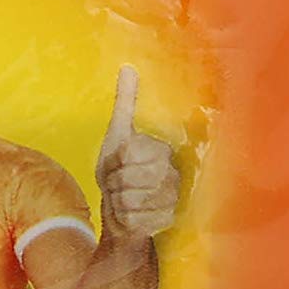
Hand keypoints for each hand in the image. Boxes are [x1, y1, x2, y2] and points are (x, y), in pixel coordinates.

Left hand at [95, 66, 177, 240]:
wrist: (122, 209)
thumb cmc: (118, 170)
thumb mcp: (117, 135)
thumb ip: (125, 102)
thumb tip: (127, 67)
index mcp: (162, 149)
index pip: (128, 153)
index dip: (114, 161)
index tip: (116, 163)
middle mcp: (174, 172)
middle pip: (128, 177)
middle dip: (113, 183)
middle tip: (117, 184)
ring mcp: (173, 198)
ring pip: (130, 199)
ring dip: (117, 201)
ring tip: (124, 198)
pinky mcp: (168, 220)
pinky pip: (133, 218)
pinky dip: (123, 218)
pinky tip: (130, 215)